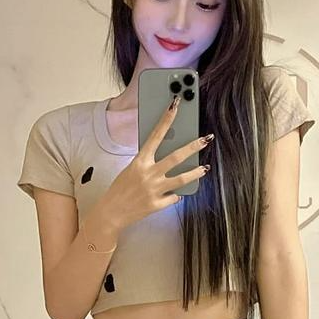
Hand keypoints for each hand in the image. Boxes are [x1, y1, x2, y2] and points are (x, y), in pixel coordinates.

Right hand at [101, 96, 212, 230]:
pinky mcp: (157, 205)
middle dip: (193, 146)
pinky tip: (177, 194)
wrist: (111, 212)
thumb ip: (148, 162)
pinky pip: (174, 198)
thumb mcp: (131, 169)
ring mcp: (153, 190)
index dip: (166, 120)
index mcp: (139, 162)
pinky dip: (176, 195)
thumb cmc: (121, 188)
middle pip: (176, 157)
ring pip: (181, 179)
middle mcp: (148, 174)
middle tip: (206, 139)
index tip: (175, 106)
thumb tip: (167, 154)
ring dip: (195, 172)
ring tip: (205, 168)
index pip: (155, 136)